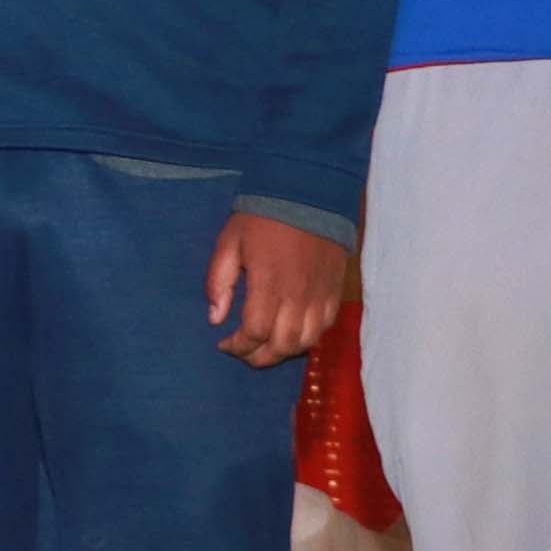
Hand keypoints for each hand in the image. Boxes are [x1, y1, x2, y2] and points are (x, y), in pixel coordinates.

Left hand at [206, 208, 351, 367]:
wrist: (308, 194)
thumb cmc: (262, 217)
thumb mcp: (229, 243)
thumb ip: (219, 282)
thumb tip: (215, 318)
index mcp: (270, 284)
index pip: (255, 333)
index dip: (238, 346)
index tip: (224, 344)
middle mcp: (299, 295)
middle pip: (283, 345)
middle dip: (259, 357)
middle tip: (243, 352)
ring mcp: (321, 294)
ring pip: (307, 340)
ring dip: (285, 352)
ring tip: (266, 347)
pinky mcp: (335, 289)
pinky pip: (326, 326)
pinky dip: (309, 337)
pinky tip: (292, 334)